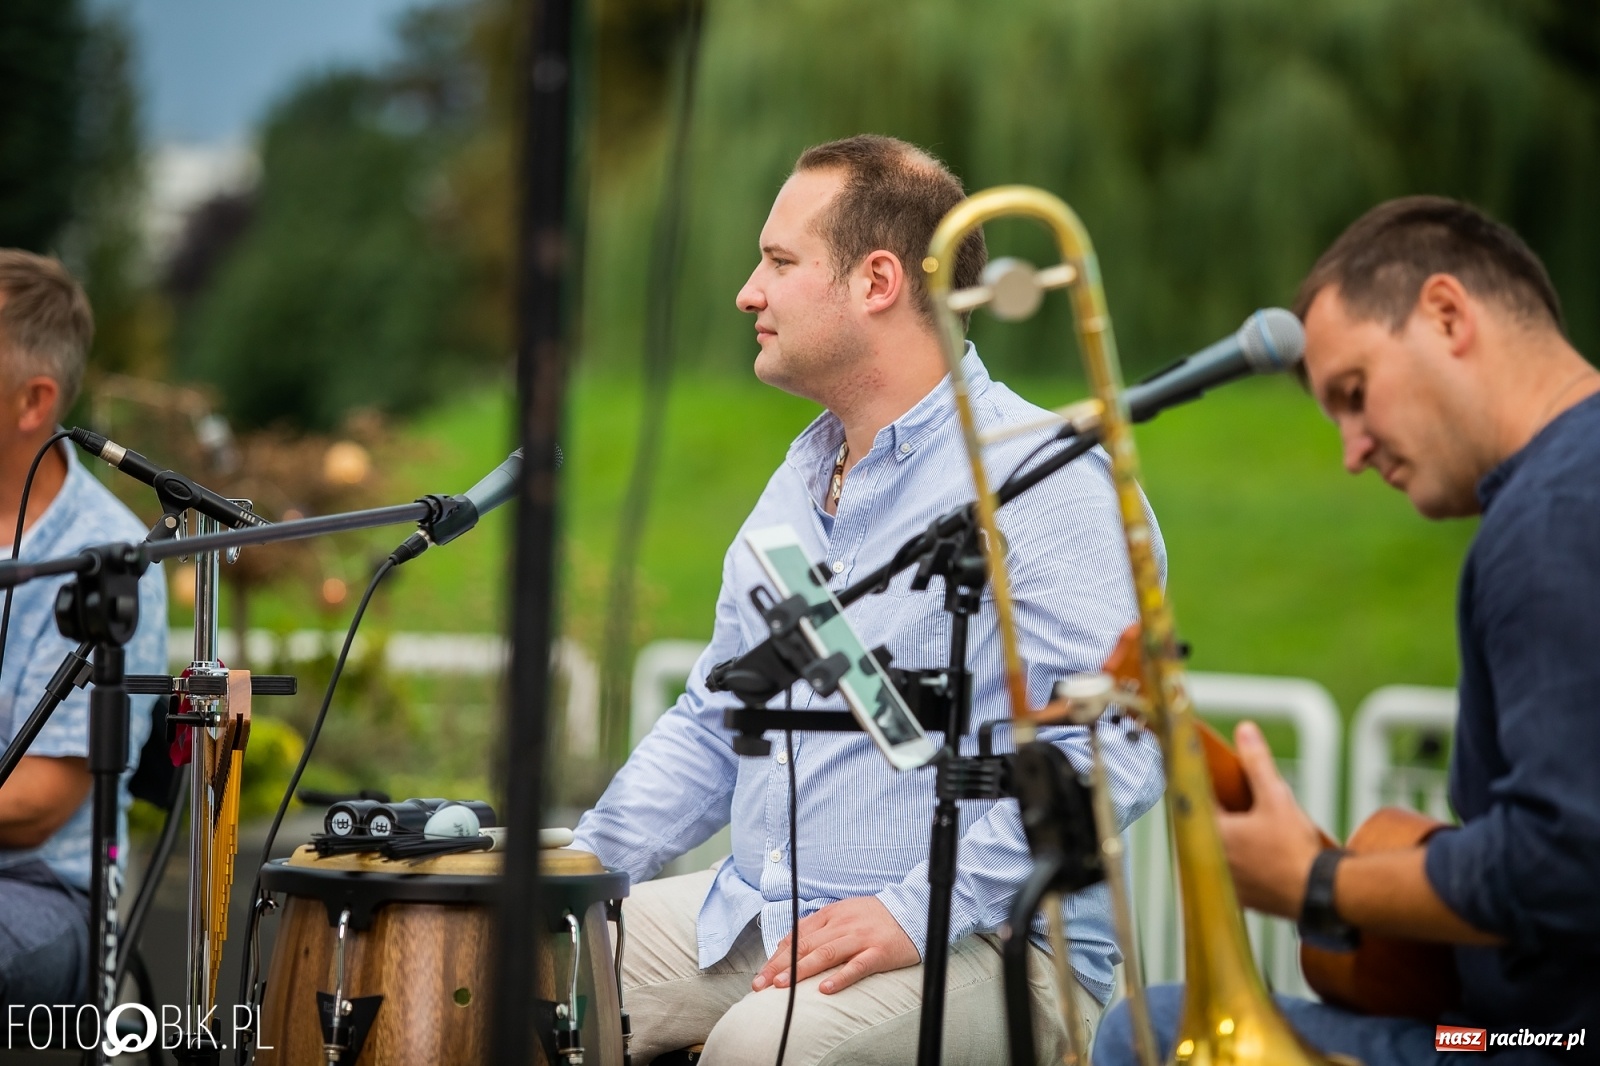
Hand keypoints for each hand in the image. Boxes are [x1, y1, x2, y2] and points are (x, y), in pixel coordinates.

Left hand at [752, 896, 918, 994]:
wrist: (912, 910)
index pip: (797, 936)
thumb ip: (816, 927)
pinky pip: (858, 965)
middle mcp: (842, 925)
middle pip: (805, 946)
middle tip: (761, 985)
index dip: (776, 956)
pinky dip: (840, 977)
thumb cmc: (873, 917)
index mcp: (831, 915)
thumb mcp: (842, 914)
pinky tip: (825, 989)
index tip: (761, 975)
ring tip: (783, 987)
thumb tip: (786, 944)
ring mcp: (861, 938)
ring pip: (826, 954)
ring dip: (802, 970)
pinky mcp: (879, 952)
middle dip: (780, 966)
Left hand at [1216, 721, 1325, 919]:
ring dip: (1219, 837)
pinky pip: (1224, 872)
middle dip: (1209, 811)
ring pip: (1210, 849)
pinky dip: (1232, 860)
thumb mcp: (1277, 798)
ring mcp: (1220, 879)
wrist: (1318, 896)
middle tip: (1223, 798)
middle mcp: (1208, 857)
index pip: (1192, 799)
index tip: (1204, 774)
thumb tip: (1245, 731)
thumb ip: (1257, 763)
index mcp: (1211, 831)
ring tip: (1238, 824)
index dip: (1199, 784)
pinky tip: (1249, 854)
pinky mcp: (1236, 896)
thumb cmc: (1295, 850)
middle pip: (1198, 825)